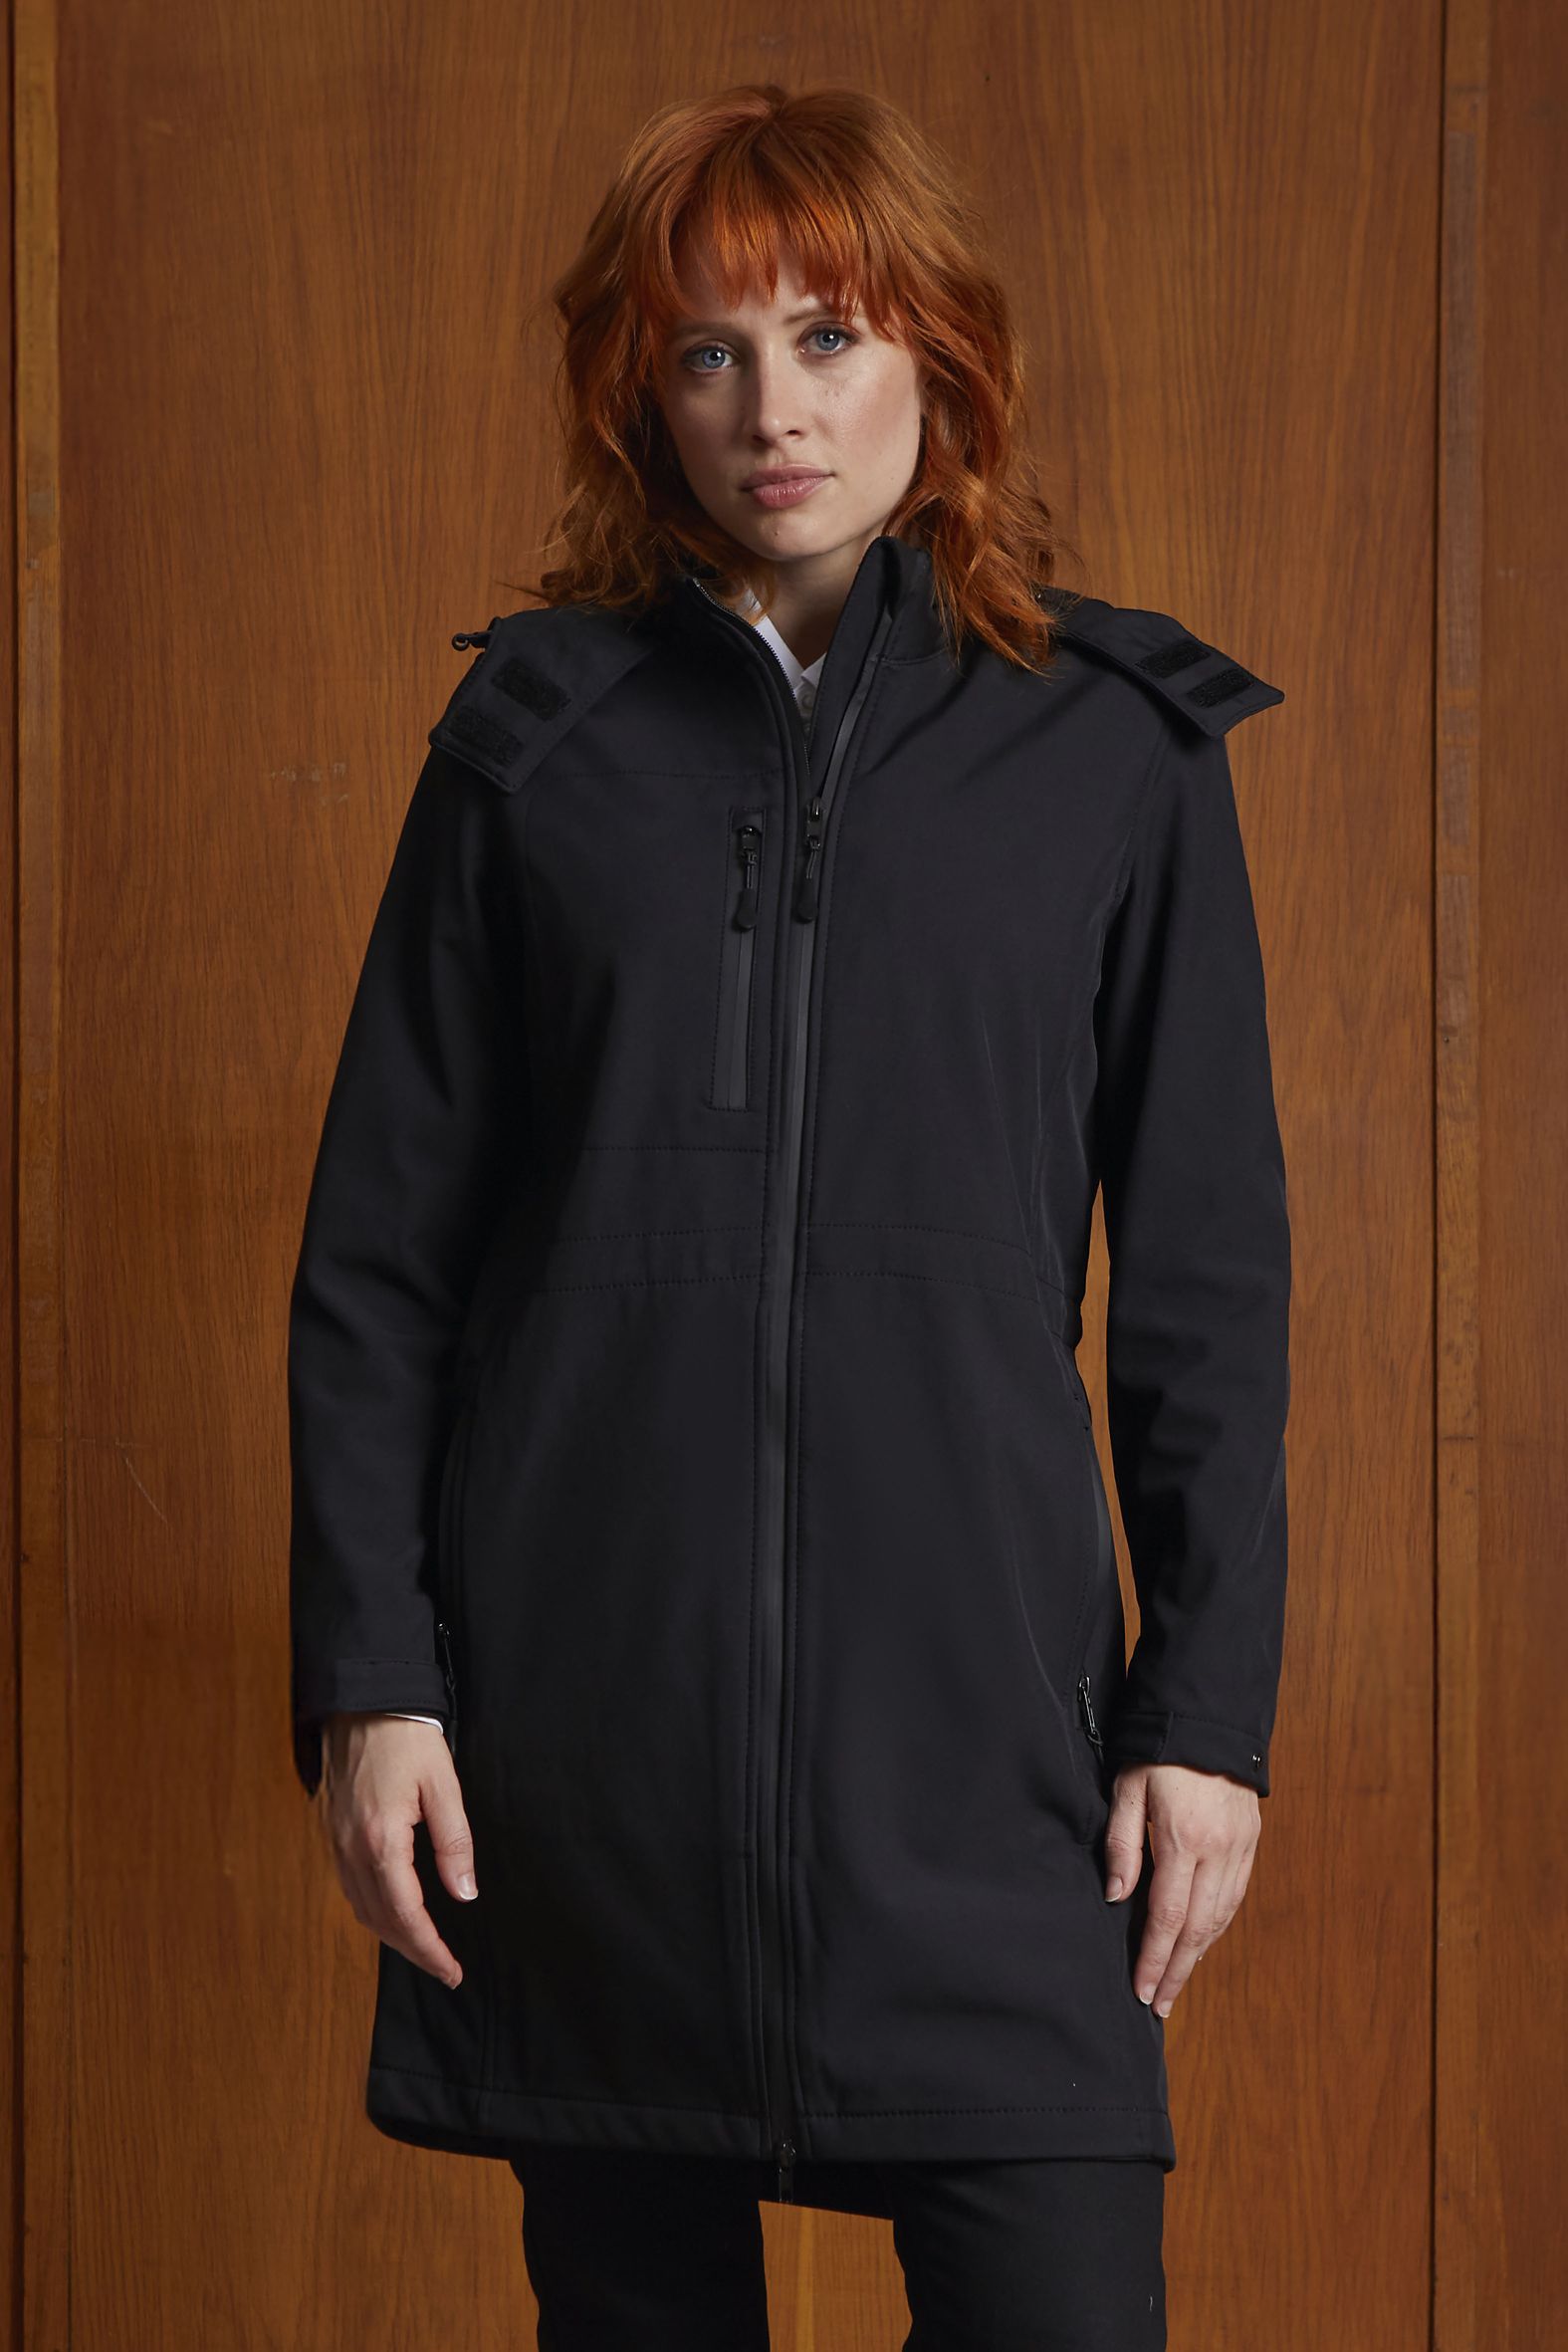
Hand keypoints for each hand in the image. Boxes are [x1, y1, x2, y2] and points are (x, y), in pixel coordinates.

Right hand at [321, 1713, 478, 1988]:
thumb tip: (464, 1893)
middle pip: (379, 1920)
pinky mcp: (331, 1829)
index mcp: (381, 1839)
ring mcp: (335, 1839)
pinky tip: (393, 1908)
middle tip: (443, 1968)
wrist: (362, 1699)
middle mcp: (350, 1847)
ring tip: (423, 1946)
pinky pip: (348, 1885)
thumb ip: (454, 1842)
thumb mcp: (443, 1785)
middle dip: (412, 1950)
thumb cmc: (406, 1736)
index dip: (429, 1949)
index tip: (451, 1971)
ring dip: (390, 1933)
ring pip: (359, 1906)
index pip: (405, 1914)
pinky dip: (372, 1908)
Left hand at [1101, 1760, 1259, 2018]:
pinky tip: (1201, 1941)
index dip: (1155, 1959)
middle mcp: (1219, 1851)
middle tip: (1158, 2005)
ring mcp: (1240, 1848)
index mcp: (1184, 1839)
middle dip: (1177, 1971)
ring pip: (1221, 1918)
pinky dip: (1217, 1927)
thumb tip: (1117, 1898)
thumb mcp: (1127, 1787)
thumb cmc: (1160, 1749)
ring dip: (1199, 1955)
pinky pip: (1235, 1897)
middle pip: (1198, 1929)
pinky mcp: (1251, 1842)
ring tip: (1176, 1983)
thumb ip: (1122, 1844)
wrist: (1211, 1717)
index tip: (1141, 1990)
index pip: (1168, 1917)